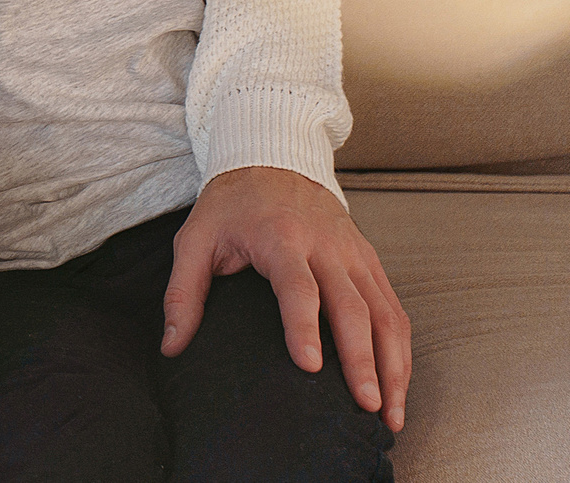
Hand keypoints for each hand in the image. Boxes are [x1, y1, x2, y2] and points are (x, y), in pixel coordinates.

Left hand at [163, 166, 410, 430]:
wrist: (273, 160)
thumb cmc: (231, 206)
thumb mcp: (194, 239)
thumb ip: (183, 293)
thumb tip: (171, 346)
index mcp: (279, 238)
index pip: (297, 286)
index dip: (303, 326)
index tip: (310, 366)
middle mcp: (326, 248)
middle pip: (353, 307)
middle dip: (362, 359)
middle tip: (364, 405)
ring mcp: (355, 255)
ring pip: (386, 313)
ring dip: (393, 365)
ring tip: (390, 413)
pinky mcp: (371, 263)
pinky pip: (395, 309)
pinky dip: (401, 351)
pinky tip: (397, 386)